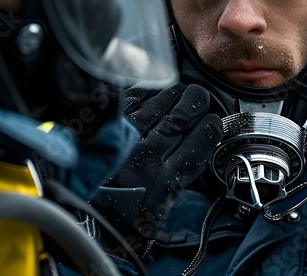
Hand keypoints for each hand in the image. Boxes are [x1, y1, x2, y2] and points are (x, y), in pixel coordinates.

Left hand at [92, 83, 222, 241]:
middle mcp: (146, 160)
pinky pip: (131, 104)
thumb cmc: (132, 212)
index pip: (196, 146)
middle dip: (195, 102)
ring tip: (181, 91)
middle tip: (200, 97)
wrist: (92, 216)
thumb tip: (200, 141)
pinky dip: (146, 94)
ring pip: (157, 107)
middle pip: (178, 120)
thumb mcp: (164, 203)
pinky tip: (155, 91)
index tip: (214, 122)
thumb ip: (182, 173)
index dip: (210, 129)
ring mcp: (125, 143)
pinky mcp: (109, 133)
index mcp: (164, 185)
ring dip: (173, 94)